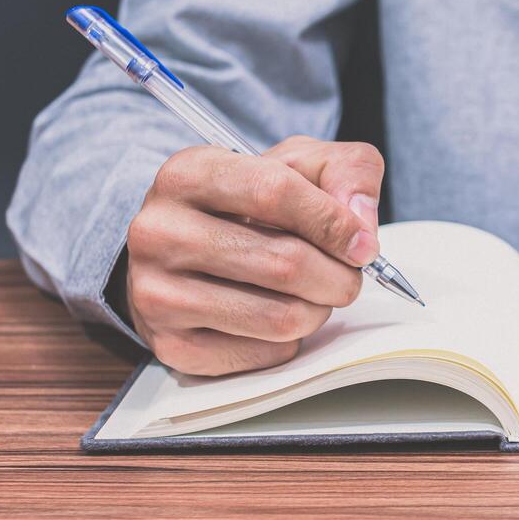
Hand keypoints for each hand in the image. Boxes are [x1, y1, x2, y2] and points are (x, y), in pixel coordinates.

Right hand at [124, 135, 384, 374]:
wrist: (184, 248)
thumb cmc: (249, 202)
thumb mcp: (299, 164)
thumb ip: (346, 172)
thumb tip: (361, 227)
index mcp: (189, 173)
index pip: (274, 192)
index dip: (333, 223)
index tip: (363, 245)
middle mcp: (159, 231)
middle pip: (285, 263)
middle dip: (338, 277)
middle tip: (346, 277)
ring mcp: (155, 292)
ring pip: (280, 318)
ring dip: (318, 311)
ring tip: (313, 296)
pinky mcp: (170, 344)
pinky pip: (262, 355)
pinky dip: (288, 342)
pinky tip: (276, 316)